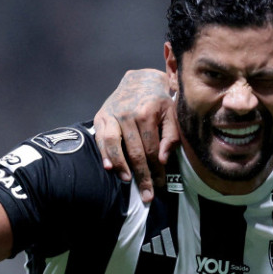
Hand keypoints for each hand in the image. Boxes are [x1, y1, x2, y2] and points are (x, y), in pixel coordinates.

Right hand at [93, 69, 178, 202]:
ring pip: (114, 144)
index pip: (151, 149)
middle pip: (134, 151)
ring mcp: (112, 114)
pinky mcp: (101, 116)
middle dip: (141, 175)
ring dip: (120, 165)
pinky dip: (103, 153)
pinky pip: (100, 138)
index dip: (156, 169)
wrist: (140, 80)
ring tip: (127, 181)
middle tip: (147, 194)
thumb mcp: (172, 114)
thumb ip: (171, 136)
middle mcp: (127, 114)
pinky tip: (108, 167)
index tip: (160, 185)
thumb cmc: (160, 101)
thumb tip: (162, 159)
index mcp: (147, 113)